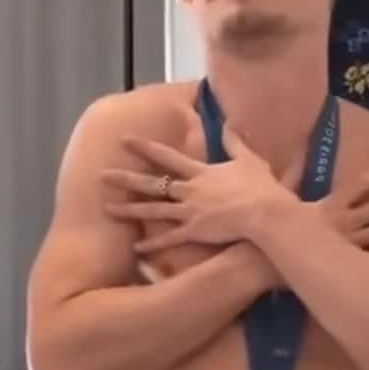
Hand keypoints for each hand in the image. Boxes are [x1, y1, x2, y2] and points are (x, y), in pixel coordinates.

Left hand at [103, 129, 288, 252]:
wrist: (265, 213)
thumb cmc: (261, 187)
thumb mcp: (250, 158)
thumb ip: (236, 141)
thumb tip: (229, 122)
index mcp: (201, 172)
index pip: (167, 156)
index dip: (144, 147)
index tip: (124, 139)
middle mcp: (190, 190)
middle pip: (152, 183)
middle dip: (126, 179)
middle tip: (103, 175)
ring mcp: (190, 212)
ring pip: (153, 210)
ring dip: (129, 210)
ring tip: (106, 208)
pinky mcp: (195, 232)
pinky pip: (169, 239)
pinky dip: (152, 244)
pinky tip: (136, 247)